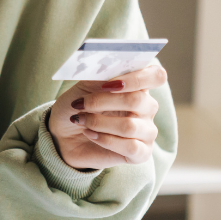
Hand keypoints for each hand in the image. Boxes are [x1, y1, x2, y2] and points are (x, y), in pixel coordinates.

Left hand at [48, 62, 164, 170]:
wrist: (63, 135)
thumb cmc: (78, 106)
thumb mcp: (84, 86)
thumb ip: (100, 76)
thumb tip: (110, 66)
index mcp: (138, 86)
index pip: (156, 76)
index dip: (137, 78)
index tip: (110, 84)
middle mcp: (147, 108)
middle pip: (137, 100)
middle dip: (103, 101)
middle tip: (80, 104)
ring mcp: (147, 131)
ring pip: (130, 126)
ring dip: (99, 123)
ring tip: (81, 121)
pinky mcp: (141, 154)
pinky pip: (130, 147)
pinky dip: (105, 140)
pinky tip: (90, 135)